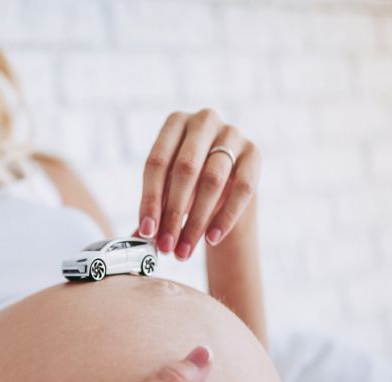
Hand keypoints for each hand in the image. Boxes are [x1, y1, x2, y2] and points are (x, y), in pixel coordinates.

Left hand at [130, 109, 261, 260]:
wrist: (227, 180)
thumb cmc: (188, 183)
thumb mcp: (167, 191)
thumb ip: (154, 210)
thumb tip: (137, 237)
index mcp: (174, 123)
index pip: (157, 163)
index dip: (150, 199)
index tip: (147, 231)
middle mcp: (203, 121)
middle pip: (185, 169)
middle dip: (173, 213)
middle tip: (166, 245)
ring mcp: (232, 134)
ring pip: (213, 180)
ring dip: (196, 221)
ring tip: (184, 250)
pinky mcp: (254, 153)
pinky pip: (242, 188)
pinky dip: (225, 217)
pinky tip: (211, 239)